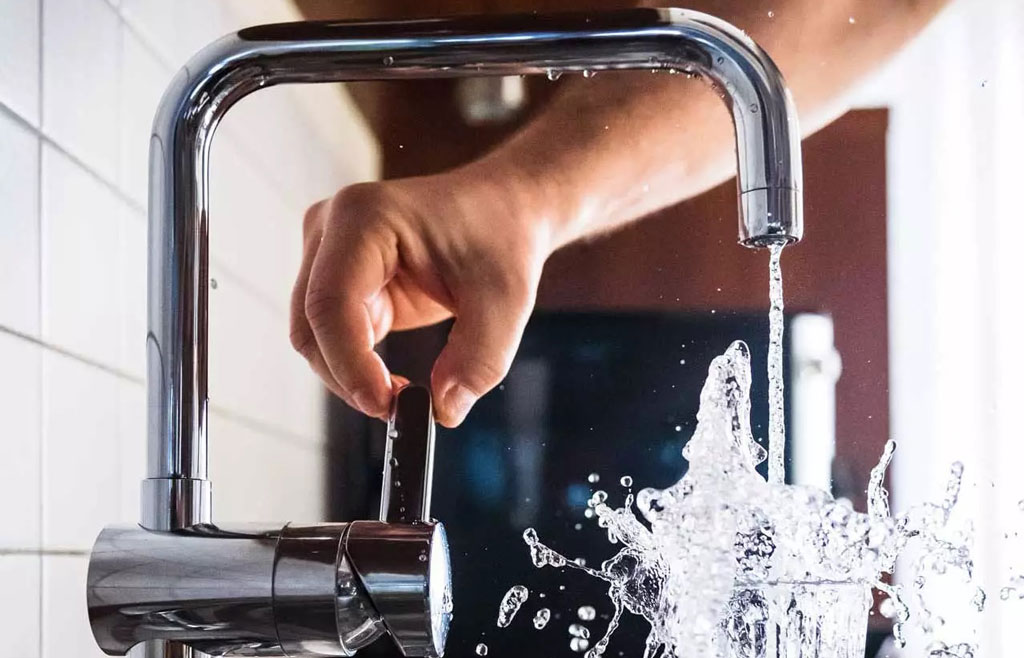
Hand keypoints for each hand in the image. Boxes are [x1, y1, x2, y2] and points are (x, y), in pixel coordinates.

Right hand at [290, 164, 556, 426]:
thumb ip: (479, 359)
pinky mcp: (338, 278)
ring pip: (314, 336)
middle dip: (348, 376)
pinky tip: (394, 380)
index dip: (349, 363)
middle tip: (398, 410)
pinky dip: (357, 365)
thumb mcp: (506, 301)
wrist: (503, 210)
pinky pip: (332, 336)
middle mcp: (332, 228)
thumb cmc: (501, 237)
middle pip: (311, 324)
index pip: (331, 302)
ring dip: (350, 375)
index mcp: (365, 217)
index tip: (387, 405)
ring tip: (403, 394)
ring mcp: (328, 252)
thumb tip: (443, 410)